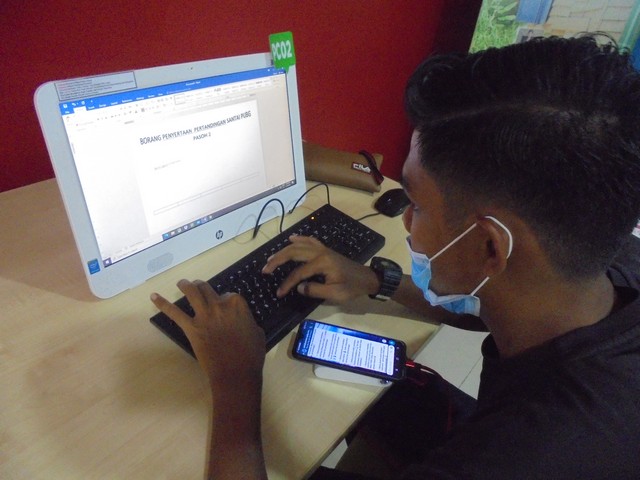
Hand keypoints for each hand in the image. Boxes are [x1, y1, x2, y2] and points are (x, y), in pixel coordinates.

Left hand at [150, 279, 265, 386]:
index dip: (225, 300)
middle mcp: (219, 305)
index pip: (228, 295)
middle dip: (201, 286)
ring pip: (192, 292)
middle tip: (198, 286)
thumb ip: (247, 320)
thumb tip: (241, 320)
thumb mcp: (257, 332)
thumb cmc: (251, 354)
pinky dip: (163, 304)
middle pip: (207, 289)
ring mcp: (203, 315)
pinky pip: (175, 313)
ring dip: (185, 285)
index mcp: (237, 304)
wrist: (235, 372)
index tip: (224, 306)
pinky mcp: (191, 328)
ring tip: (182, 283)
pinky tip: (153, 297)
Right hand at [262, 235, 379, 301]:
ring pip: (299, 246)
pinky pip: (310, 241)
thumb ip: (315, 290)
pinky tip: (291, 239)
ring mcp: (323, 249)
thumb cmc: (352, 287)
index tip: (279, 293)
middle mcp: (320, 252)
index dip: (287, 283)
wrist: (366, 278)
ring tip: (271, 258)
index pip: (298, 273)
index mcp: (322, 263)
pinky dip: (299, 239)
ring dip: (284, 251)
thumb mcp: (335, 293)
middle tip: (265, 269)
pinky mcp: (325, 250)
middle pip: (293, 253)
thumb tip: (298, 287)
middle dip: (278, 260)